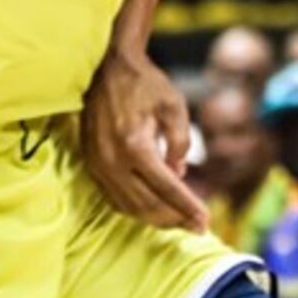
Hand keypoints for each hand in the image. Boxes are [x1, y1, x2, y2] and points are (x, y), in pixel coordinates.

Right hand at [82, 48, 206, 232]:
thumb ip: (181, 142)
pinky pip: (114, 198)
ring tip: (180, 221)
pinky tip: (155, 210)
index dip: (187, 208)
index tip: (205, 222)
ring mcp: (98, 166)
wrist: (107, 69)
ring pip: (129, 207)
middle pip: (147, 204)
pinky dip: (136, 209)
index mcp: (134, 145)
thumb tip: (179, 175)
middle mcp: (112, 161)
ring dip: (156, 218)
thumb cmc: (145, 85)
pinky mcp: (92, 165)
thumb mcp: (174, 106)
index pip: (166, 188)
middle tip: (198, 227)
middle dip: (175, 219)